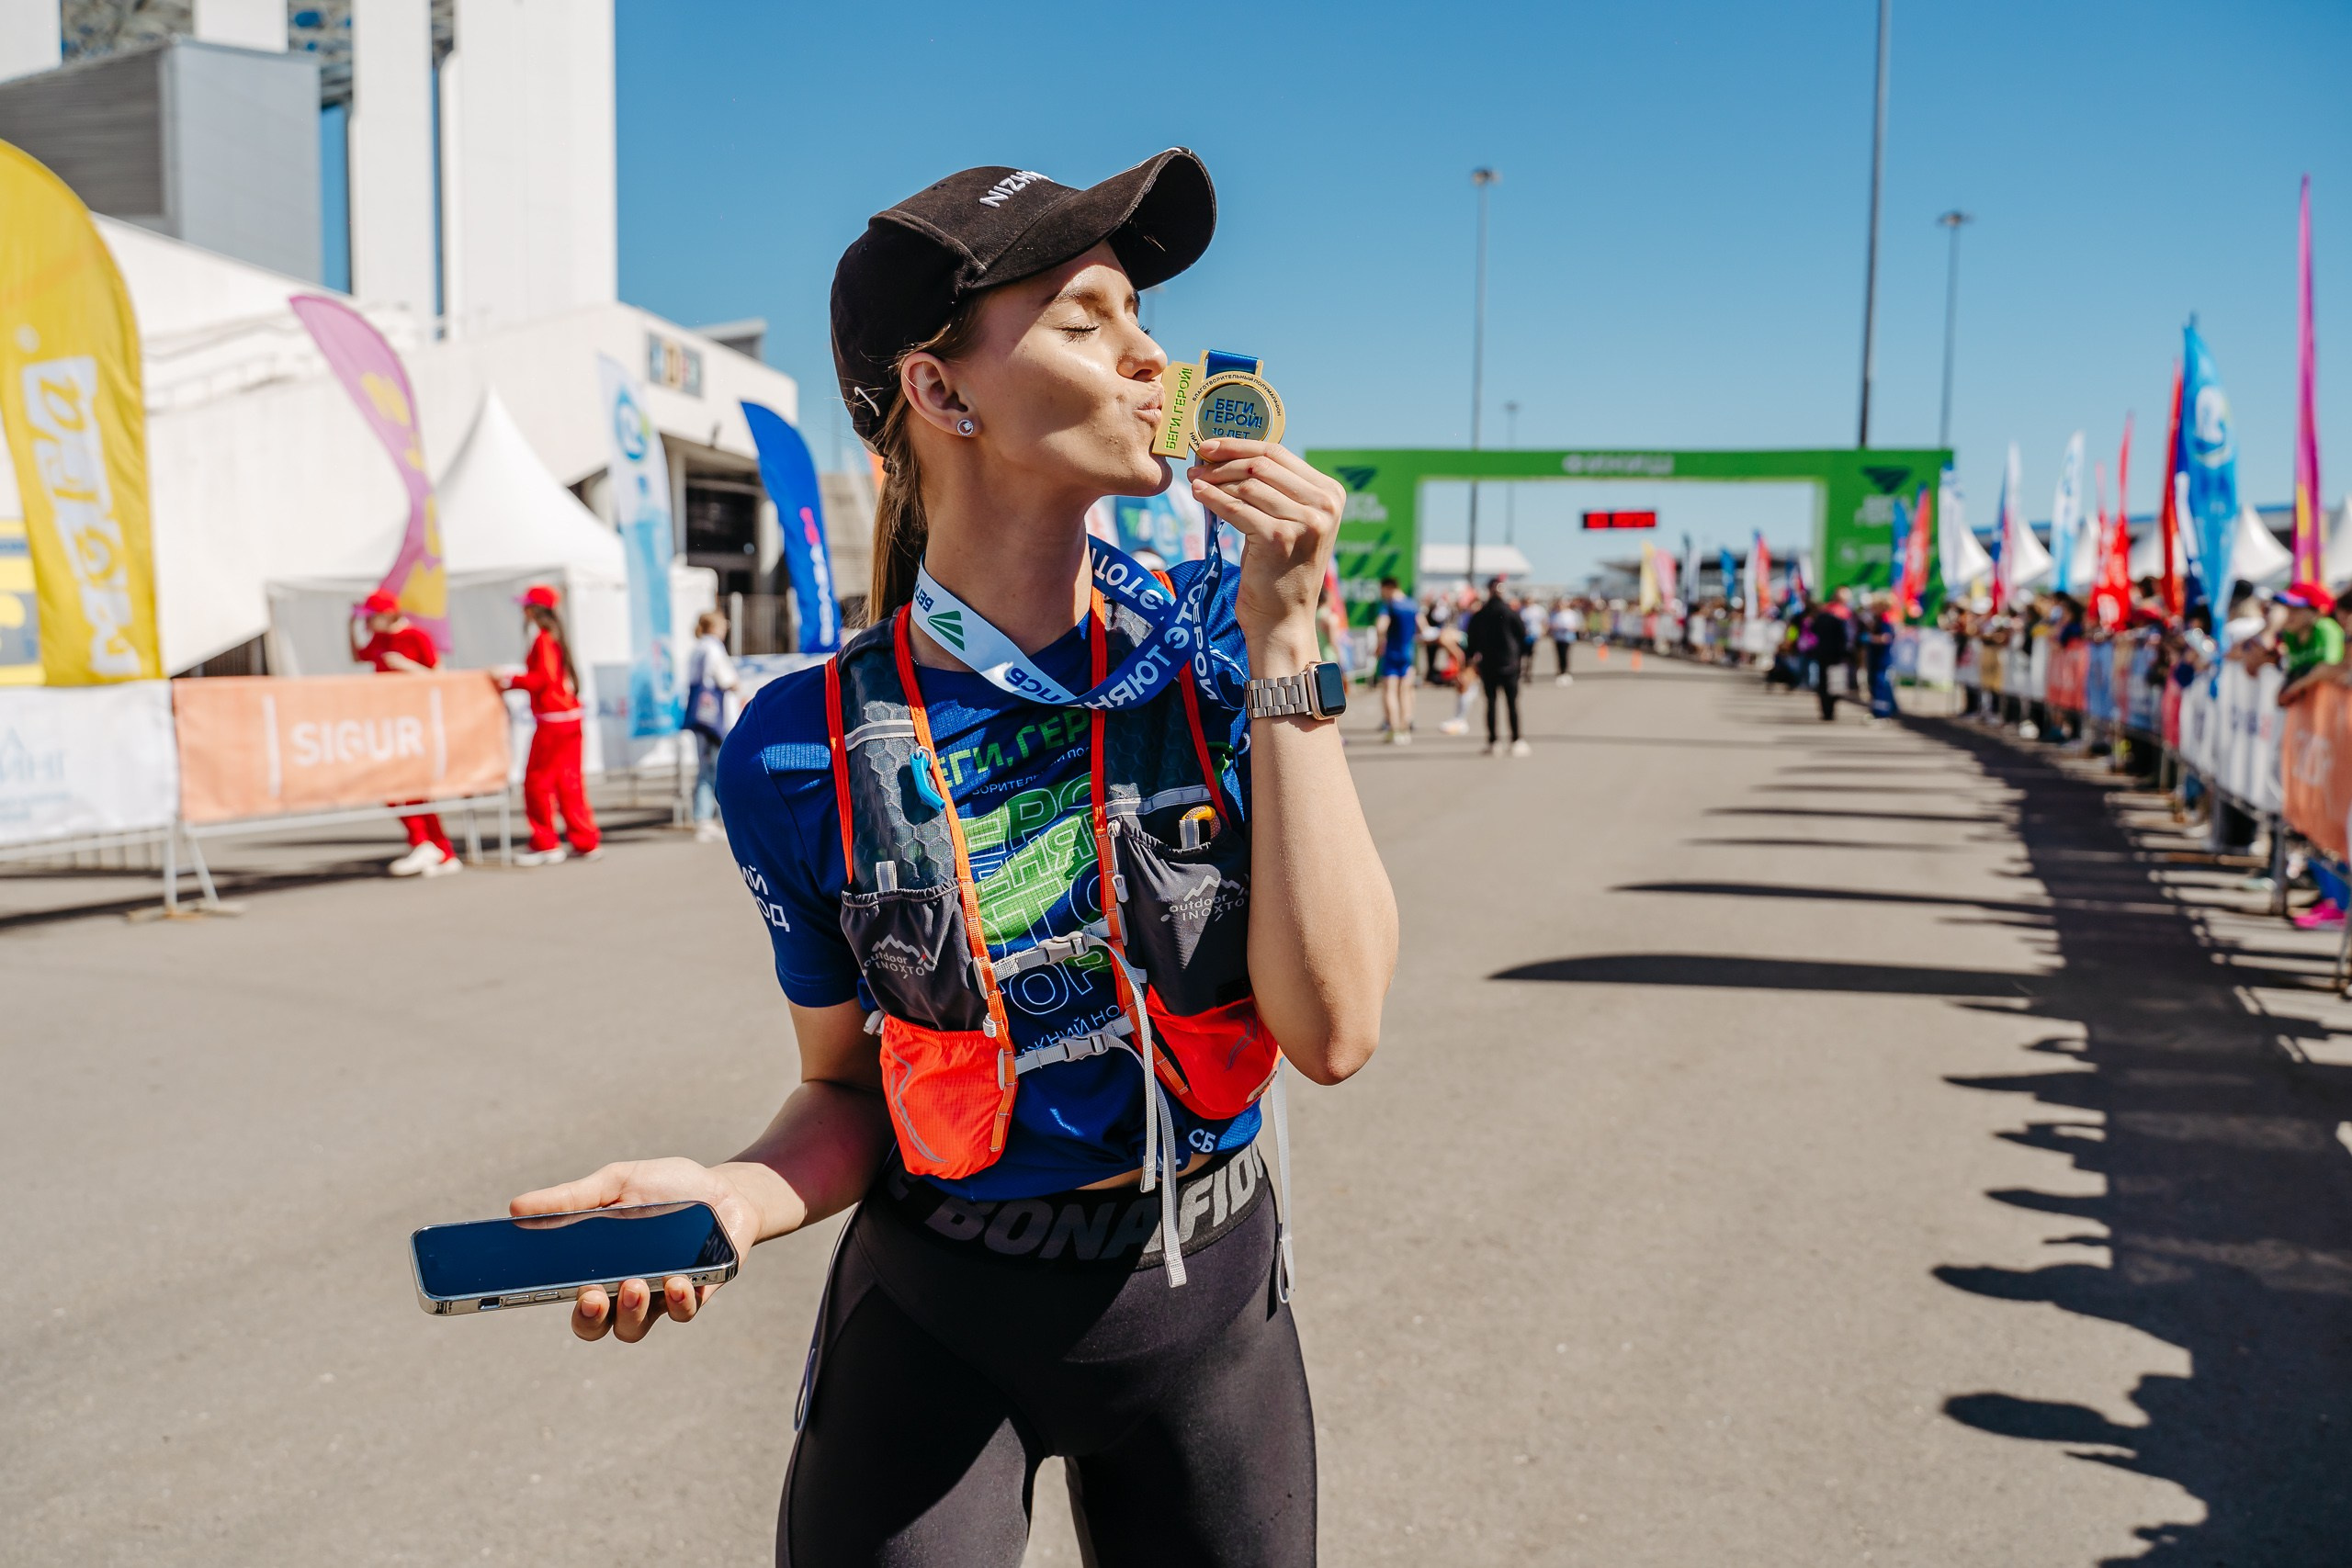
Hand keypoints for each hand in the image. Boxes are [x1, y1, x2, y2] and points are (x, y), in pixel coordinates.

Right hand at [510, 1158, 760, 1344]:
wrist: (725, 1189)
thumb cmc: (666, 1189)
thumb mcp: (617, 1183)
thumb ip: (573, 1198)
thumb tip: (516, 1207)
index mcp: (598, 1267)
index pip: (565, 1295)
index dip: (548, 1299)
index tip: (536, 1288)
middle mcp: (624, 1291)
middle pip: (595, 1326)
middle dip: (588, 1318)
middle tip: (592, 1295)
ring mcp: (659, 1297)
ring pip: (634, 1328)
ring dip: (630, 1311)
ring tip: (635, 1284)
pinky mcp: (697, 1295)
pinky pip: (682, 1313)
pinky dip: (678, 1301)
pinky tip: (678, 1281)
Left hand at [1187, 438, 1344, 670]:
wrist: (1284, 620)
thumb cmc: (1281, 572)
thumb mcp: (1292, 524)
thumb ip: (1278, 490)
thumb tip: (1234, 454)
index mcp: (1331, 494)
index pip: (1279, 454)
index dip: (1240, 445)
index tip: (1212, 445)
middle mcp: (1323, 506)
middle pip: (1262, 465)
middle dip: (1224, 460)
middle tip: (1198, 462)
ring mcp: (1304, 522)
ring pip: (1248, 485)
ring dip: (1215, 479)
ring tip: (1194, 480)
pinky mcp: (1278, 539)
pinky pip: (1236, 509)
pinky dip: (1212, 498)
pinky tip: (1197, 494)